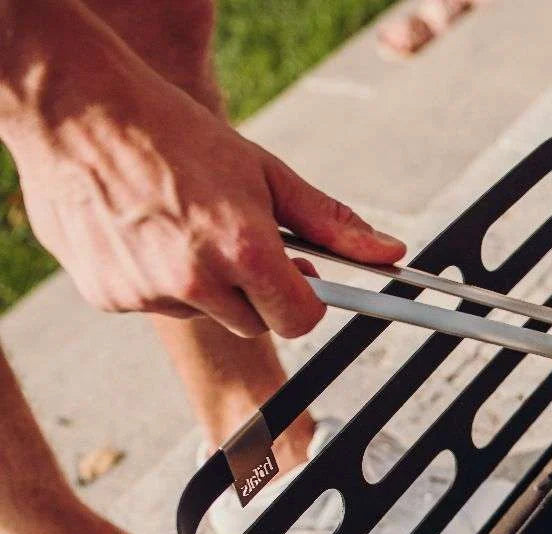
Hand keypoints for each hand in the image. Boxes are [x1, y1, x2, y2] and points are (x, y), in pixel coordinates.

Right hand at [6, 41, 403, 337]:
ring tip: (179, 223)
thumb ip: (331, 223)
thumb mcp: (265, 174)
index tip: (299, 277)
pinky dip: (154, 278)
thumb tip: (391, 252)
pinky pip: (153, 302)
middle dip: (255, 291)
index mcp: (244, 251)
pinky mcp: (108, 297)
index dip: (306, 299)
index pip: (301, 319)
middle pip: (254, 323)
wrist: (77, 109)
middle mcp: (195, 281)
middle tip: (234, 238)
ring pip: (201, 312)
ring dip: (202, 283)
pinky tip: (142, 231)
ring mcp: (147, 292)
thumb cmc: (176, 135)